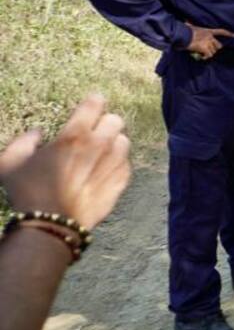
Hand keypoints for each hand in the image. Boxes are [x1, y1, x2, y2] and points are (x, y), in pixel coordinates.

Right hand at [0, 95, 130, 228]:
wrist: (51, 227)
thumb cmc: (28, 193)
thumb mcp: (9, 164)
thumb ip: (22, 142)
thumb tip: (36, 133)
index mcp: (74, 135)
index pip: (95, 104)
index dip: (93, 102)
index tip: (91, 104)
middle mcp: (99, 145)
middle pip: (116, 120)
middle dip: (105, 123)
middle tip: (95, 132)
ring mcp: (113, 164)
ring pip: (124, 141)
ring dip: (114, 143)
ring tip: (101, 152)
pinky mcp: (120, 182)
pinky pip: (126, 164)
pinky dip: (117, 164)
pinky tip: (104, 171)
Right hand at [185, 23, 233, 58]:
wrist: (182, 34)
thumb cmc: (184, 30)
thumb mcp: (189, 26)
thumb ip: (190, 24)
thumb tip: (185, 21)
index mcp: (208, 31)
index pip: (221, 31)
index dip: (228, 33)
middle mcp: (210, 37)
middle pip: (219, 45)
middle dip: (215, 49)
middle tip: (208, 50)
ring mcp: (208, 43)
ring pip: (213, 52)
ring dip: (208, 54)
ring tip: (202, 54)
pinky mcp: (205, 48)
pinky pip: (209, 55)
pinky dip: (205, 57)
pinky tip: (202, 57)